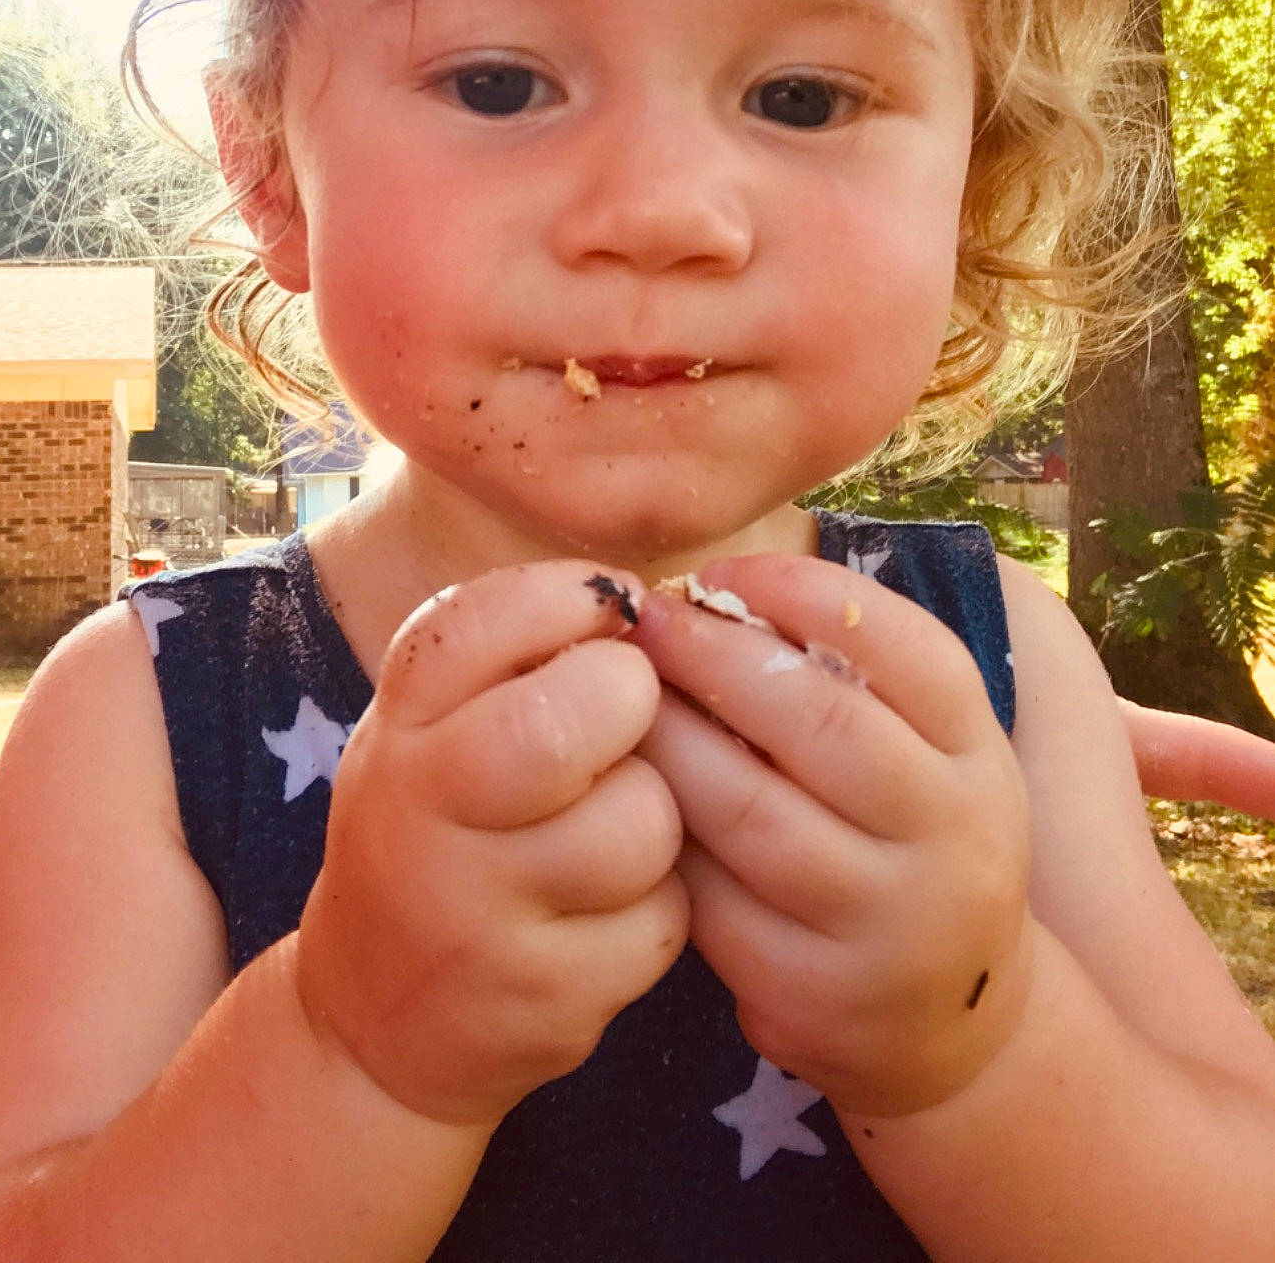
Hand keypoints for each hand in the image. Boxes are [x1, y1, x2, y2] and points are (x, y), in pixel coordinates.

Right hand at [296, 563, 688, 1127]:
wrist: (374, 1023)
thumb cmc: (437, 835)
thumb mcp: (428, 733)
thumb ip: (508, 662)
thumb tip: (649, 606)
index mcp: (398, 723)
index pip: (487, 617)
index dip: (574, 599)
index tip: (608, 616)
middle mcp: (421, 809)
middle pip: (570, 718)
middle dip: (629, 699)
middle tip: (624, 719)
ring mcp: (478, 912)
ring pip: (641, 821)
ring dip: (654, 819)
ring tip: (610, 830)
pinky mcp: (543, 998)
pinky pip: (662, 919)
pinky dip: (657, 911)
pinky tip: (606, 914)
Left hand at [633, 554, 1034, 1118]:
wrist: (947, 1018)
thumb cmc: (904, 833)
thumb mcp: (924, 750)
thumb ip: (852, 674)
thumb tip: (719, 584)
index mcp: (978, 754)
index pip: (907, 650)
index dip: (802, 595)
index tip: (718, 572)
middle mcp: (950, 837)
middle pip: (820, 722)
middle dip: (713, 655)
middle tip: (642, 620)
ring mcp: (885, 923)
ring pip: (749, 814)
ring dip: (668, 740)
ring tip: (613, 696)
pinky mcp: (812, 994)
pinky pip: (711, 898)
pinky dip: (660, 835)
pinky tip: (624, 792)